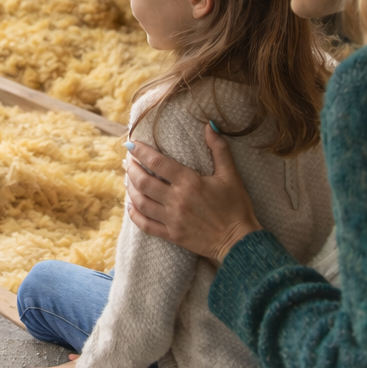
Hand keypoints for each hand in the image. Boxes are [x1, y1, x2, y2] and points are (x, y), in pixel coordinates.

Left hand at [126, 124, 262, 265]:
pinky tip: (130, 206)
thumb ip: (219, 149)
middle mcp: (177, 200)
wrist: (239, 242)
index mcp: (190, 182)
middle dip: (131, 169)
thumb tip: (209, 125)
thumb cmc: (236, 207)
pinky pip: (145, 225)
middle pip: (143, 182)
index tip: (131, 145)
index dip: (141, 152)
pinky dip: (134, 215)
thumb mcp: (231, 175)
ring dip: (130, 189)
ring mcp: (172, 219)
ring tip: (127, 179)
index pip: (157, 163)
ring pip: (141, 202)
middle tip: (127, 161)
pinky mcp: (172, 235)